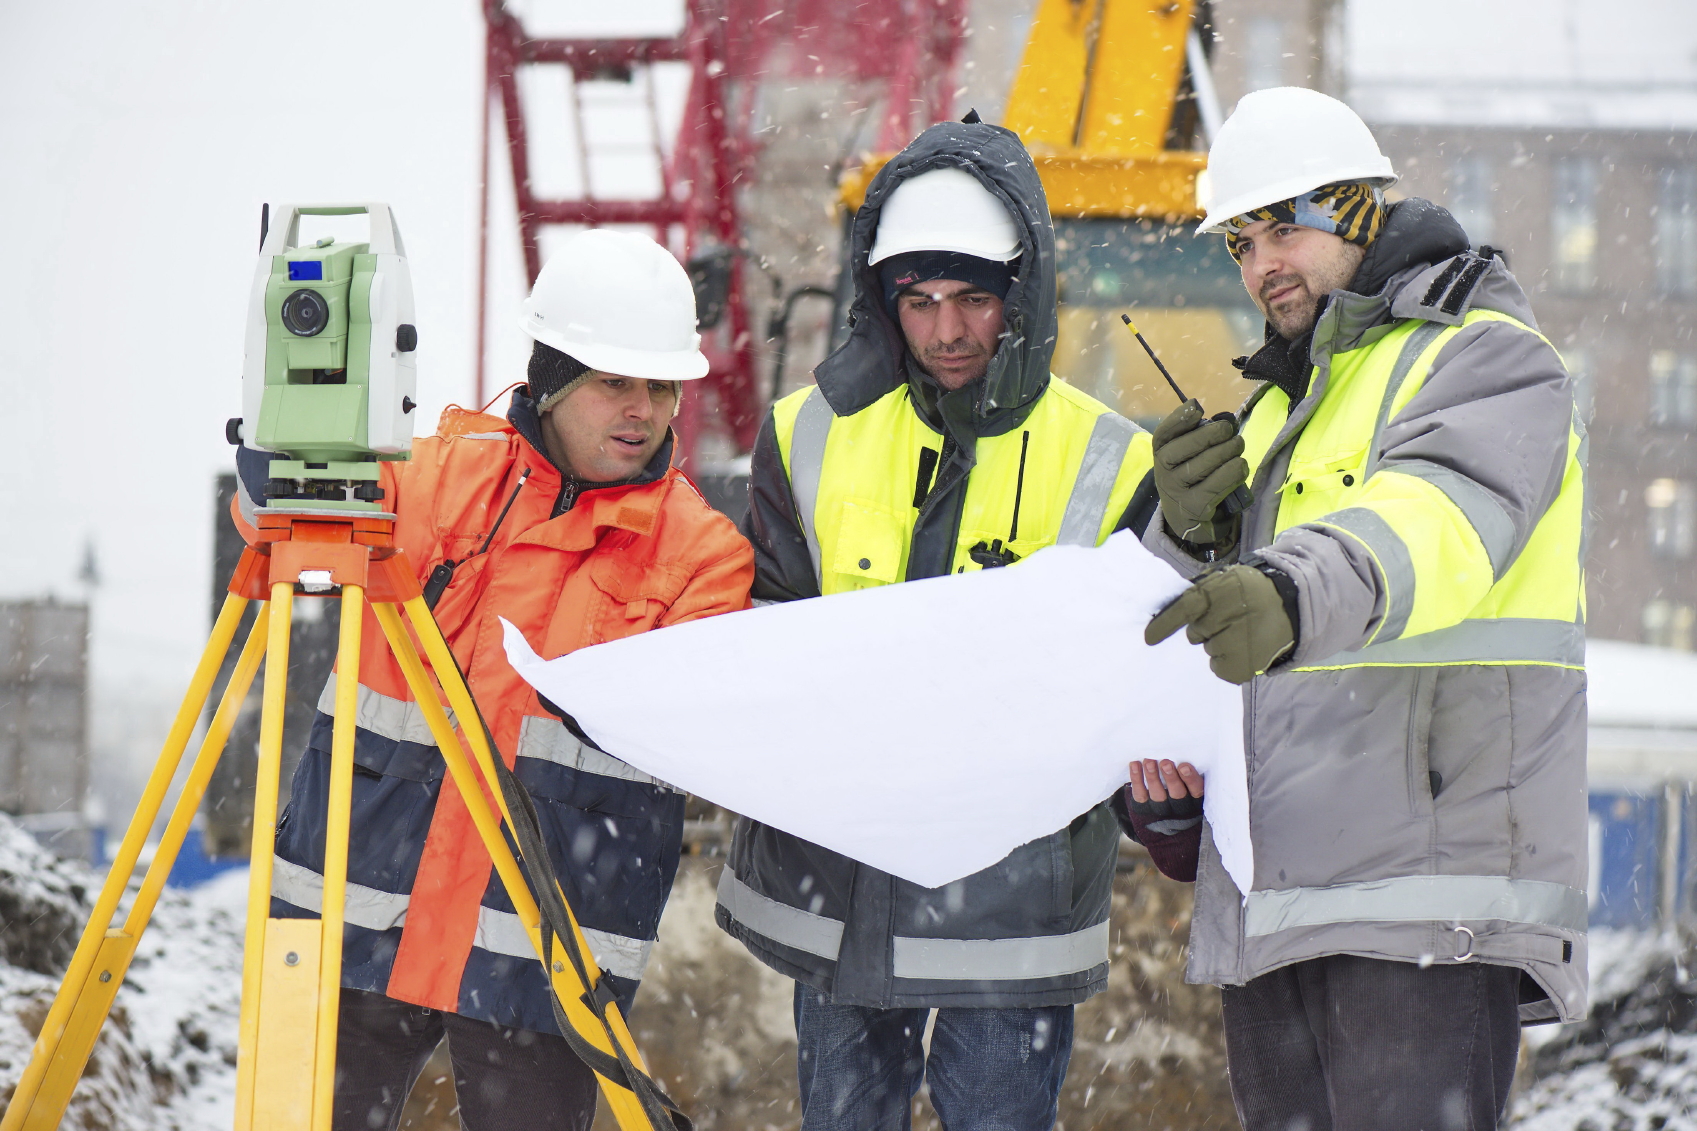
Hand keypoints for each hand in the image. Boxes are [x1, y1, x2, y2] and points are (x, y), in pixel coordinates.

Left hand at [1128, 759, 1203, 803]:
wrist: (1159, 805)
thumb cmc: (1180, 780)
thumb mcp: (1189, 777)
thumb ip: (1187, 767)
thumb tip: (1181, 749)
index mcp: (1195, 797)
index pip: (1197, 790)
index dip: (1191, 779)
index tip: (1184, 766)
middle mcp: (1180, 805)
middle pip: (1177, 793)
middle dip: (1171, 778)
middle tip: (1165, 763)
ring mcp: (1161, 807)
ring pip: (1158, 794)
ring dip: (1153, 777)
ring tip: (1149, 761)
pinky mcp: (1145, 807)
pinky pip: (1140, 795)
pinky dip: (1137, 779)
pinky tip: (1135, 764)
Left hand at [1145, 564, 1294, 684]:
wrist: (1291, 606)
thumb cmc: (1250, 593)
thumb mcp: (1226, 580)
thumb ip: (1201, 593)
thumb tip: (1170, 612)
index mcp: (1222, 591)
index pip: (1186, 609)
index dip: (1165, 624)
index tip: (1149, 638)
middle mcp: (1228, 617)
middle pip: (1195, 633)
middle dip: (1206, 628)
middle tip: (1229, 620)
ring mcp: (1236, 645)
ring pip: (1209, 650)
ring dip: (1219, 643)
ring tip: (1242, 633)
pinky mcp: (1242, 668)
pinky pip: (1218, 668)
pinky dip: (1227, 661)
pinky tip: (1244, 648)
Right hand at [1151, 401, 1248, 546]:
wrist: (1185, 518)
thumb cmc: (1190, 476)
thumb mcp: (1184, 457)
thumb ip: (1197, 437)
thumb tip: (1225, 421)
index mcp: (1159, 454)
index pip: (1163, 433)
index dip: (1179, 418)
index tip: (1197, 408)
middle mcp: (1163, 472)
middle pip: (1187, 446)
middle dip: (1213, 434)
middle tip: (1230, 431)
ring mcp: (1177, 491)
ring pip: (1207, 463)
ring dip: (1229, 450)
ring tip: (1238, 446)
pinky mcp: (1195, 507)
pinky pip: (1220, 482)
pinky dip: (1235, 471)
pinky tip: (1240, 466)